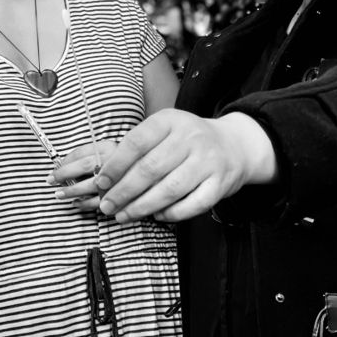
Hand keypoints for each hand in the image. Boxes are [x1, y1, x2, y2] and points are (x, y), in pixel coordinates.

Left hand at [47, 137, 120, 211]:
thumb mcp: (108, 154)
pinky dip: (86, 204)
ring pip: (91, 184)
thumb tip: (63, 166)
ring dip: (72, 191)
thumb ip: (89, 158)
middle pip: (85, 166)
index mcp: (109, 147)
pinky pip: (101, 201)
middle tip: (52, 181)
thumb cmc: (123, 165)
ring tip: (60, 194)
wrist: (146, 175)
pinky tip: (77, 203)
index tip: (54, 170)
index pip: (81, 153)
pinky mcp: (124, 195)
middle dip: (64, 174)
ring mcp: (120, 178)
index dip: (64, 162)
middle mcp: (115, 160)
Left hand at [95, 109, 276, 222]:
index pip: (137, 142)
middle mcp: (191, 138)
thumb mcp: (164, 130)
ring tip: (124, 215)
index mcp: (170, 121)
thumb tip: (106, 178)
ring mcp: (208, 161)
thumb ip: (138, 149)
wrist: (235, 145)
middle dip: (124, 191)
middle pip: (151, 169)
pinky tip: (156, 216)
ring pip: (170, 189)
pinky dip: (172, 213)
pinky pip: (193, 204)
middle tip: (107, 206)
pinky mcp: (221, 183)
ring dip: (142, 206)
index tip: (101, 182)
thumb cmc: (187, 141)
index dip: (115, 165)